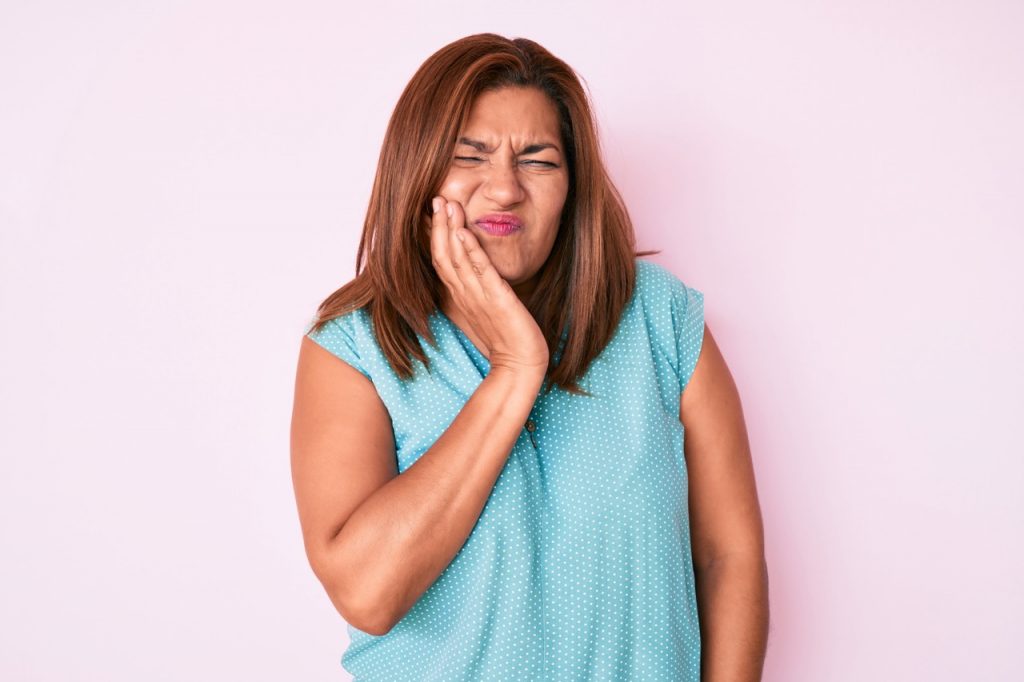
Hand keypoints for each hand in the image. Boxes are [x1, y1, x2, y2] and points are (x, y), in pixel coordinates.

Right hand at [429, 196, 549, 374]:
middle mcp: (464, 294)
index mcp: (461, 296)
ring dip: (450, 230)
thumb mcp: (486, 310)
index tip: (433, 212)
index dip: (435, 235)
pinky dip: (471, 250)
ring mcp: (477, 297)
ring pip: (457, 259)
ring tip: (447, 205)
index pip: (441, 260)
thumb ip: (478, 291)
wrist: (519, 364)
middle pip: (442, 255)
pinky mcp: (496, 299)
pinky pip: (480, 271)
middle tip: (436, 199)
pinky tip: (465, 232)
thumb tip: (474, 274)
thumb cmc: (505, 339)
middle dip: (438, 226)